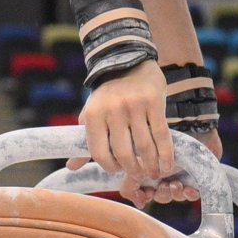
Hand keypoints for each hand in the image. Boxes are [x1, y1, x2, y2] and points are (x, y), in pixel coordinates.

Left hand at [67, 60, 170, 181]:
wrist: (129, 62)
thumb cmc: (108, 95)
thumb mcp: (92, 114)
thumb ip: (84, 141)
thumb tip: (71, 167)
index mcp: (94, 115)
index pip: (99, 152)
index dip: (110, 167)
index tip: (118, 171)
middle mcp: (113, 110)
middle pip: (124, 153)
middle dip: (133, 170)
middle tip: (139, 175)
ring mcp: (134, 106)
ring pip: (144, 146)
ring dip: (150, 165)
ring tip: (153, 174)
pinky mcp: (154, 102)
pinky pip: (161, 135)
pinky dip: (165, 154)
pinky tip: (167, 166)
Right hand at [120, 128, 222, 208]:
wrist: (187, 124)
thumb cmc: (160, 138)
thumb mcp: (139, 160)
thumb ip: (130, 183)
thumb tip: (140, 204)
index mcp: (150, 169)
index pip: (145, 193)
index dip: (145, 197)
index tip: (147, 194)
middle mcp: (165, 174)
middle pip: (160, 197)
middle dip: (161, 195)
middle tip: (163, 185)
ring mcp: (181, 175)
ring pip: (175, 196)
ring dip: (174, 194)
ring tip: (176, 184)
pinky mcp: (197, 176)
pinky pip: (193, 194)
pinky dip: (189, 194)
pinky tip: (188, 188)